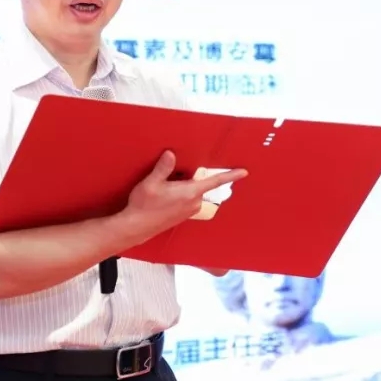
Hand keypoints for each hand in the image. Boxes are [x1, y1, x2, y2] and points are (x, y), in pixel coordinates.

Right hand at [124, 150, 246, 238]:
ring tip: (162, 191)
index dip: (230, 175)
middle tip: (167, 180)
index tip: (243, 172)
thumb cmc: (144, 205)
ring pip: (192, 191)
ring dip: (181, 186)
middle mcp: (194, 202)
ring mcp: (190, 210)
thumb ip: (163, 168)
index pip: (214, 181)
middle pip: (198, 182)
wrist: (137, 227)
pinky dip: (178, 194)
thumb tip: (171, 154)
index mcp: (190, 193)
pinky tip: (163, 197)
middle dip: (186, 177)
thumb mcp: (151, 182)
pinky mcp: (184, 215)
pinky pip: (187, 198)